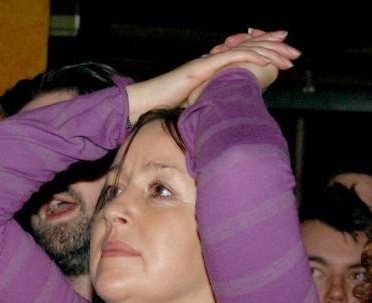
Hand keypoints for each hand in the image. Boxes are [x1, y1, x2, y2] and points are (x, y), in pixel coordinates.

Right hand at [127, 30, 299, 122]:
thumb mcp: (192, 104)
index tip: (281, 57)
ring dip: (269, 50)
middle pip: (248, 48)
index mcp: (212, 69)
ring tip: (288, 52)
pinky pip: (232, 57)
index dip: (262, 54)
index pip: (241, 56)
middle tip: (294, 51)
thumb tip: (218, 116)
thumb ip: (207, 103)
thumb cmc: (164, 106)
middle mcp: (212, 60)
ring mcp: (208, 61)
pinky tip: (267, 57)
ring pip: (245, 49)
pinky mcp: (203, 66)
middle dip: (273, 48)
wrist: (147, 101)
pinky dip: (251, 56)